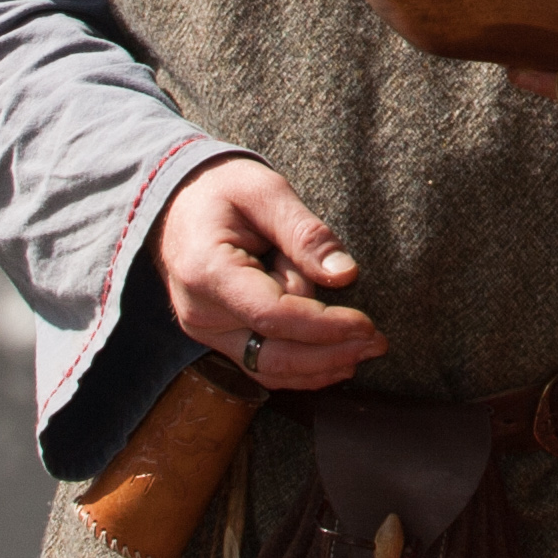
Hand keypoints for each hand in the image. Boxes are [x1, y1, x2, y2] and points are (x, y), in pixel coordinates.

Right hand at [152, 156, 380, 390]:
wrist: (179, 201)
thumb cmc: (223, 189)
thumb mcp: (266, 191)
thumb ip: (305, 233)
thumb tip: (346, 275)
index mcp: (208, 272)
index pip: (273, 315)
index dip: (324, 326)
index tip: (368, 325)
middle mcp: (200, 312)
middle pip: (272, 354)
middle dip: (330, 353)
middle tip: (378, 343)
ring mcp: (205, 329)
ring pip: (267, 368)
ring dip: (320, 366)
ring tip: (366, 350)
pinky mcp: (217, 336)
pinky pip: (260, 362)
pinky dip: (300, 367)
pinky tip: (337, 359)